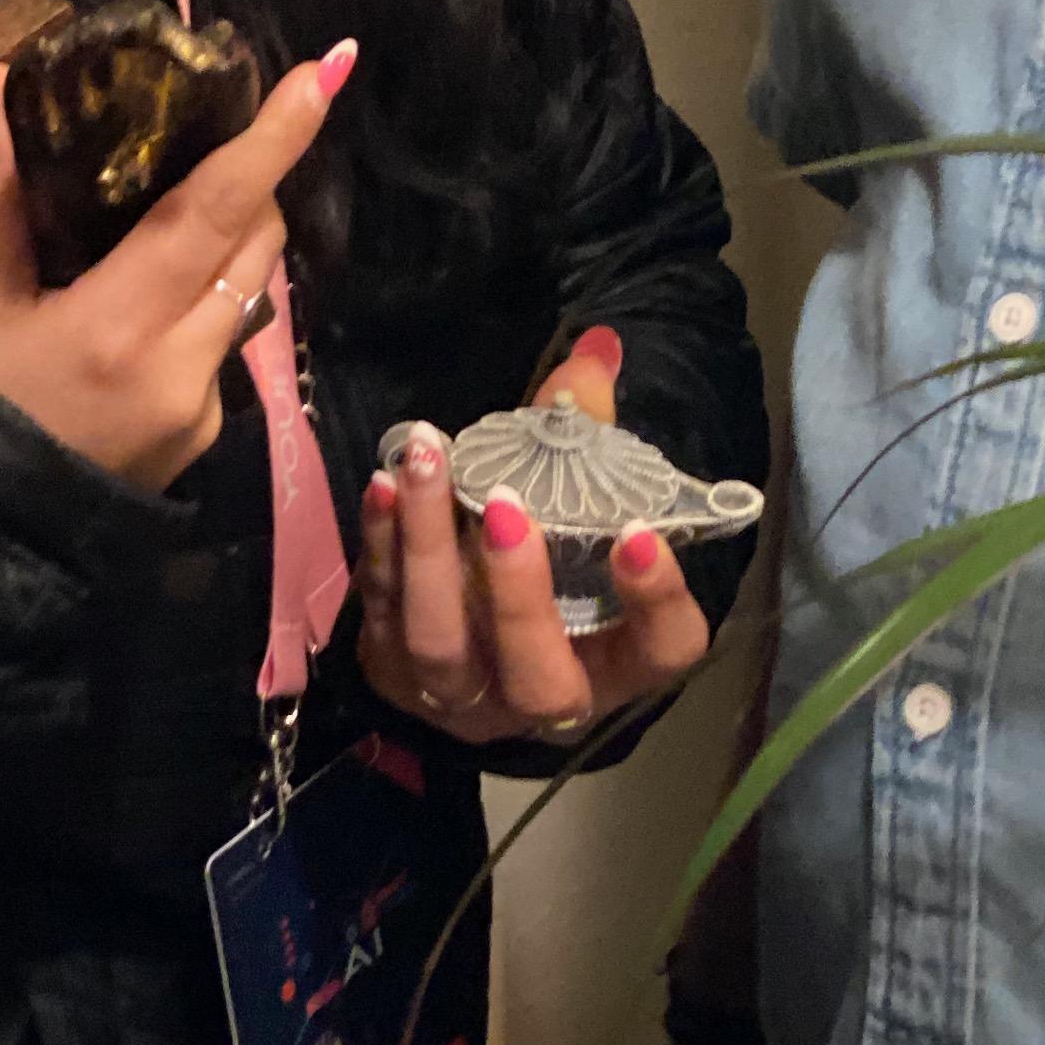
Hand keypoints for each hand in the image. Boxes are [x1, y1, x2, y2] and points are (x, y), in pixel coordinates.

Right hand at [0, 39, 352, 492]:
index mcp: (119, 327)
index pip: (218, 211)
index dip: (274, 137)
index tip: (325, 72)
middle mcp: (182, 368)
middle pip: (255, 245)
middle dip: (251, 181)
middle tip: (221, 127)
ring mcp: (204, 409)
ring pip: (249, 293)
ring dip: (231, 239)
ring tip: (179, 201)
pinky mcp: (207, 435)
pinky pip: (225, 341)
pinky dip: (204, 301)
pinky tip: (153, 294)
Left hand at [355, 327, 712, 739]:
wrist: (461, 642)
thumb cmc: (547, 560)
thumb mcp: (576, 509)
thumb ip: (586, 436)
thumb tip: (596, 349)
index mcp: (617, 659)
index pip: (662, 648)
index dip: (656, 600)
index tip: (636, 532)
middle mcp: (544, 694)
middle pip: (537, 675)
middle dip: (517, 592)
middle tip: (504, 503)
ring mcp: (463, 695)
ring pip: (442, 645)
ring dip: (430, 550)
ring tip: (425, 463)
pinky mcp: (394, 672)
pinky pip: (382, 614)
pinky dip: (382, 545)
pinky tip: (384, 484)